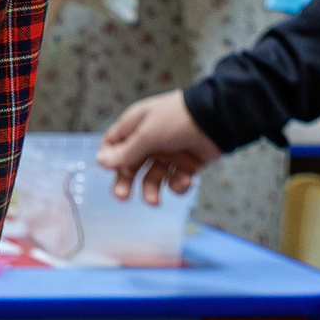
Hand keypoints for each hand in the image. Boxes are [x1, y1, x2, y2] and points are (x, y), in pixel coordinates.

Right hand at [96, 89, 218, 202]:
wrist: (220, 117)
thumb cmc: (178, 118)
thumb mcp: (148, 134)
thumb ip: (126, 151)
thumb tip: (99, 162)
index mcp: (135, 128)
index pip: (113, 145)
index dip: (109, 159)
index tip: (109, 171)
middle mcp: (149, 142)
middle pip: (130, 166)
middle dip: (126, 182)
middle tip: (122, 196)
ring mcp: (168, 154)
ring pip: (152, 177)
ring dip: (152, 190)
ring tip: (154, 201)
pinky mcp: (187, 165)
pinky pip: (176, 180)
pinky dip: (178, 185)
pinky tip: (185, 181)